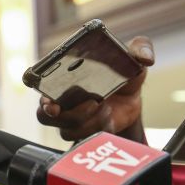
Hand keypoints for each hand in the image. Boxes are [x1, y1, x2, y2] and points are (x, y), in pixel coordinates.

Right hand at [36, 36, 153, 142]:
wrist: (133, 96)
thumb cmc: (123, 72)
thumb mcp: (132, 56)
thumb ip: (140, 47)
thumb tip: (145, 58)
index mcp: (61, 76)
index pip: (39, 88)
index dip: (42, 98)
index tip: (52, 104)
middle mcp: (59, 98)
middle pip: (44, 115)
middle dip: (63, 115)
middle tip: (91, 104)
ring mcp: (69, 117)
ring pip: (66, 129)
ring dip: (89, 120)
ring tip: (106, 106)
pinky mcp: (82, 131)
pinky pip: (83, 137)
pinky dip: (98, 127)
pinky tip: (109, 116)